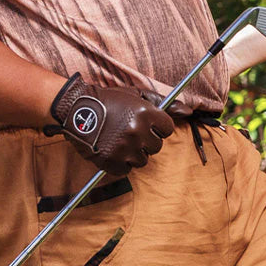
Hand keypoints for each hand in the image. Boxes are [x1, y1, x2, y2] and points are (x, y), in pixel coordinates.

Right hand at [45, 74, 174, 175]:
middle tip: (132, 131)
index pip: (167, 129)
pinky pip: (126, 170)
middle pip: (157, 146)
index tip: (150, 124)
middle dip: (147, 140)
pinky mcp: (110, 162)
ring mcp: (124, 148)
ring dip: (135, 152)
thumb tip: (188, 111)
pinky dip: (121, 163)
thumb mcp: (136, 95)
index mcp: (146, 113)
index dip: (159, 127)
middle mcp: (137, 131)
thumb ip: (163, 102)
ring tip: (121, 140)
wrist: (77, 110)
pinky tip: (113, 150)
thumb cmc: (110, 101)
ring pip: (143, 160)